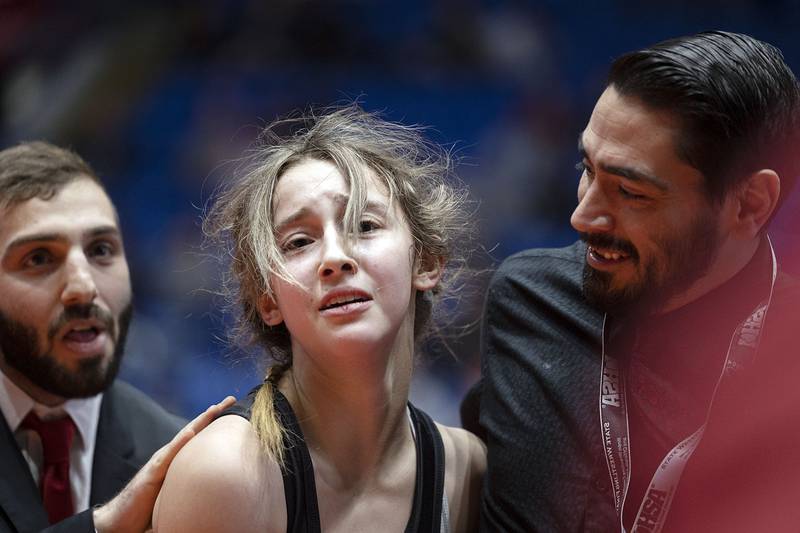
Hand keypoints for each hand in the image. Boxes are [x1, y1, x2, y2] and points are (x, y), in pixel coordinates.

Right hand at [92, 396, 235, 532]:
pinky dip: (179, 443)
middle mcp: (170, 456)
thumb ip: (190, 482)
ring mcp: (160, 462)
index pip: (200, 435)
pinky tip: (190, 432)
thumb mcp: (175, 491)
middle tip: (232, 399)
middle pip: (195, 429)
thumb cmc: (148, 507)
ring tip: (214, 408)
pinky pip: (167, 457)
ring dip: (199, 422)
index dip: (216, 422)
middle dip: (213, 413)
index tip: (233, 408)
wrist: (120, 519)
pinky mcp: (152, 474)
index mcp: (178, 459)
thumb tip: (215, 485)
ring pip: (183, 437)